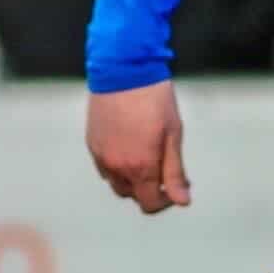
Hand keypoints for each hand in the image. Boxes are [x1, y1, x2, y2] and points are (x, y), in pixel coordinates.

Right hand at [86, 82, 191, 214]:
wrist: (123, 69)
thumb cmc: (153, 98)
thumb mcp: (173, 135)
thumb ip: (175, 172)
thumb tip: (182, 200)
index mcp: (140, 167)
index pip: (150, 203)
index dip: (166, 200)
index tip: (175, 186)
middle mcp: (116, 166)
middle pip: (132, 195)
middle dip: (149, 189)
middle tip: (163, 168)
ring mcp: (101, 155)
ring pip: (116, 183)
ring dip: (131, 179)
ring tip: (146, 157)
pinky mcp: (91, 143)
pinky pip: (104, 167)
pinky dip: (116, 167)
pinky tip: (129, 147)